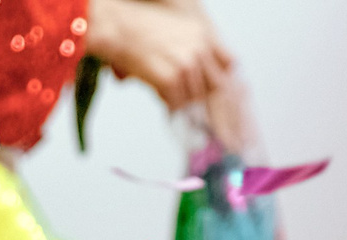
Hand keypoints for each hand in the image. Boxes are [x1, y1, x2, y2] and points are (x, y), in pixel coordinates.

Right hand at [86, 0, 236, 112]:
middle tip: (186, 95)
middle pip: (215, 85)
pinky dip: (168, 104)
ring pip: (194, 98)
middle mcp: (199, 49)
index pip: (228, 63)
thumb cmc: (140, 29)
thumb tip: (200, 74)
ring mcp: (186, 65)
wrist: (118, 28)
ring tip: (167, 93)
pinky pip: (176, 103)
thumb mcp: (177, 29)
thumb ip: (194, 47)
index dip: (218, 76)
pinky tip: (158, 94)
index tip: (207, 84)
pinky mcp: (171, 79)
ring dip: (181, 100)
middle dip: (201, 93)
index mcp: (203, 34)